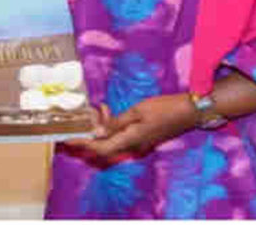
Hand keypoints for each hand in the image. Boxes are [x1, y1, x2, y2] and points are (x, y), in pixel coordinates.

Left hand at [66, 93, 196, 158]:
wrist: (189, 112)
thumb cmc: (164, 109)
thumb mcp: (137, 111)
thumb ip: (116, 123)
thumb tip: (97, 132)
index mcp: (130, 141)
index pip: (99, 147)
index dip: (81, 143)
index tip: (66, 137)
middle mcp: (132, 146)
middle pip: (103, 145)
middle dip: (88, 132)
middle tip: (81, 117)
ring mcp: (137, 143)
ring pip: (111, 139)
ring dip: (101, 126)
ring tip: (98, 108)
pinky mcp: (141, 138)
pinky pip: (120, 136)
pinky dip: (111, 125)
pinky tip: (109, 111)